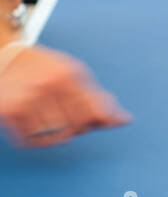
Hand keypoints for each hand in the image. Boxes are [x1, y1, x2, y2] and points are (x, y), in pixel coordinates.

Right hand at [0, 43, 130, 148]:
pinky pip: (31, 141)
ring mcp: (27, 99)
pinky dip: (34, 139)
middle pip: (77, 127)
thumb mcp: (71, 73)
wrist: (0, 55)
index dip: (100, 121)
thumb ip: (97, 97)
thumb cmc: (40, 66)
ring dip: (55, 133)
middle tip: (63, 113)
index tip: (99, 120)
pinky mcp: (9, 111)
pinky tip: (32, 123)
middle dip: (77, 126)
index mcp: (68, 73)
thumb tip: (125, 121)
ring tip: (45, 115)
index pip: (95, 112)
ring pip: (55, 136)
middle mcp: (48, 86)